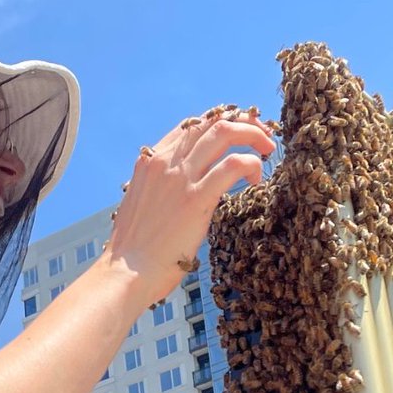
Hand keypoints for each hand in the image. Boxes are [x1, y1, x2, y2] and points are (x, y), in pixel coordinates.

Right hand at [103, 107, 275, 303]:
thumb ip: (162, 189)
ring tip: (267, 151)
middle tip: (263, 137)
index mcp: (151, 161)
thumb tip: (184, 192)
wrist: (125, 272)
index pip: (192, 125)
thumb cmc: (135, 250)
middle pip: (212, 121)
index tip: (240, 132)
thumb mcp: (143, 205)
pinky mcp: (196, 198)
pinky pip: (233, 165)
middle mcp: (165, 161)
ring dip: (254, 136)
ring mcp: (180, 178)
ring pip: (225, 132)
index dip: (221, 121)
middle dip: (244, 122)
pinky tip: (255, 181)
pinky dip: (252, 165)